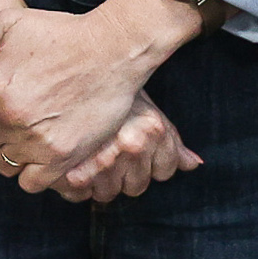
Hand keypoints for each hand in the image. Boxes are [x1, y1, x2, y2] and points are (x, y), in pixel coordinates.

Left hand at [0, 0, 204, 192]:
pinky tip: (44, 155)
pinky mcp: (61, 158)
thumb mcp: (9, 22)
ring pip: (4, 164)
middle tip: (26, 113)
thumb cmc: (62, 32)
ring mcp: (34, 141)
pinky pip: (30, 183)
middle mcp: (8, 118)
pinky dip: (32, 173)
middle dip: (0, 128)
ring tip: (34, 136)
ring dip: (13, 152)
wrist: (113, 49)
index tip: (12, 95)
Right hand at [47, 91, 201, 202]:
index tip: (134, 146)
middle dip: (124, 172)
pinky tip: (67, 161)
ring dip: (97, 179)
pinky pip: (76, 194)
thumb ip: (169, 140)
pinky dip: (70, 184)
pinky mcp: (67, 170)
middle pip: (136, 186)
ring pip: (106, 193)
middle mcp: (132, 145)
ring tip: (87, 153)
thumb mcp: (144, 107)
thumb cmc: (107, 84)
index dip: (151, 161)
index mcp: (152, 129)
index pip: (165, 171)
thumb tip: (194, 164)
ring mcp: (100, 159)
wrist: (63, 64)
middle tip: (108, 147)